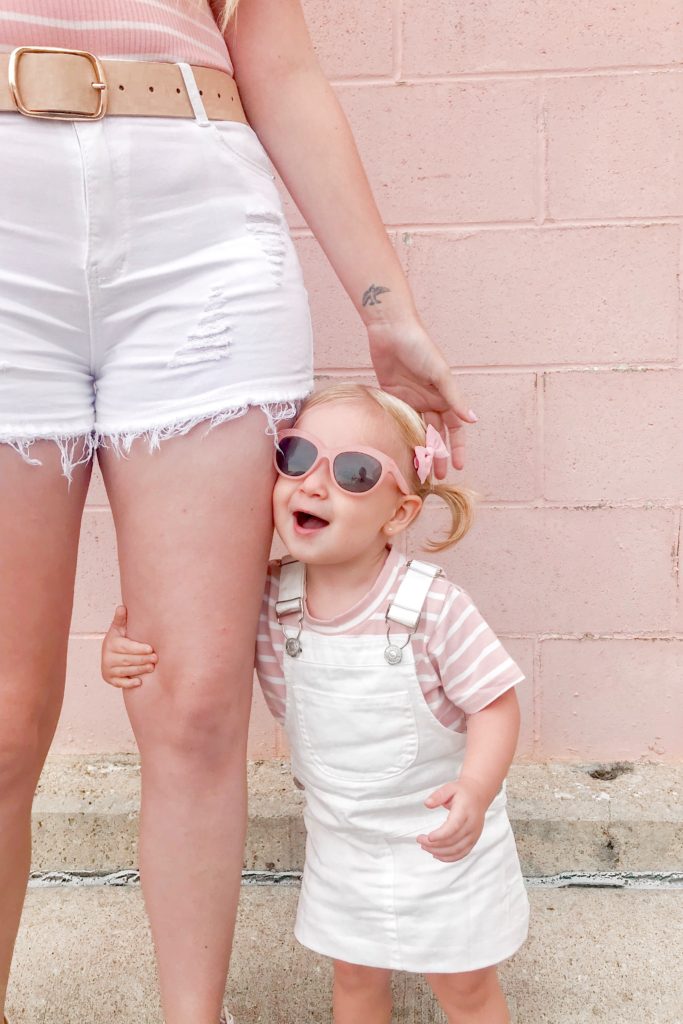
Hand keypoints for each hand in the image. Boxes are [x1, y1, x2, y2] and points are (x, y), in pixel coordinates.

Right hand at [101, 605, 157, 689]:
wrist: (108, 654)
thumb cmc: (118, 639)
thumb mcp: (118, 628)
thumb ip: (120, 618)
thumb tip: (122, 607)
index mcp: (111, 644)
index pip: (126, 647)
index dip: (139, 649)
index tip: (151, 649)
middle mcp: (107, 657)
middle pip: (127, 660)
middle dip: (143, 660)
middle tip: (156, 658)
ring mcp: (108, 669)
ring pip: (126, 671)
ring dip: (140, 670)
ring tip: (152, 667)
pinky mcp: (110, 679)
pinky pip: (120, 683)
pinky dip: (129, 683)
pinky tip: (139, 682)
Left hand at [366, 316, 476, 473]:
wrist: (391, 330)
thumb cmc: (420, 347)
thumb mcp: (440, 374)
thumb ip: (454, 398)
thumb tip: (473, 420)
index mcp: (444, 396)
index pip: (454, 428)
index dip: (456, 447)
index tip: (458, 466)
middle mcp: (430, 401)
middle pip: (435, 434)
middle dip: (437, 454)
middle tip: (436, 477)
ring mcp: (411, 400)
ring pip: (417, 431)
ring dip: (419, 449)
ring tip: (418, 469)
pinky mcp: (393, 397)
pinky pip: (399, 420)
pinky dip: (401, 434)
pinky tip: (399, 450)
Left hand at [417, 776, 487, 861]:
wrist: (479, 794)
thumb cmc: (463, 792)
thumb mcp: (449, 787)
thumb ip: (438, 795)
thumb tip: (427, 804)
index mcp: (465, 811)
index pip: (454, 827)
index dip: (441, 835)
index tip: (428, 837)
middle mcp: (471, 825)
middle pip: (452, 841)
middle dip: (434, 844)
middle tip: (420, 840)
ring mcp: (474, 834)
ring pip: (456, 850)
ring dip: (439, 852)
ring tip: (425, 847)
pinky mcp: (473, 840)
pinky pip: (462, 853)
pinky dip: (449, 858)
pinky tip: (437, 855)